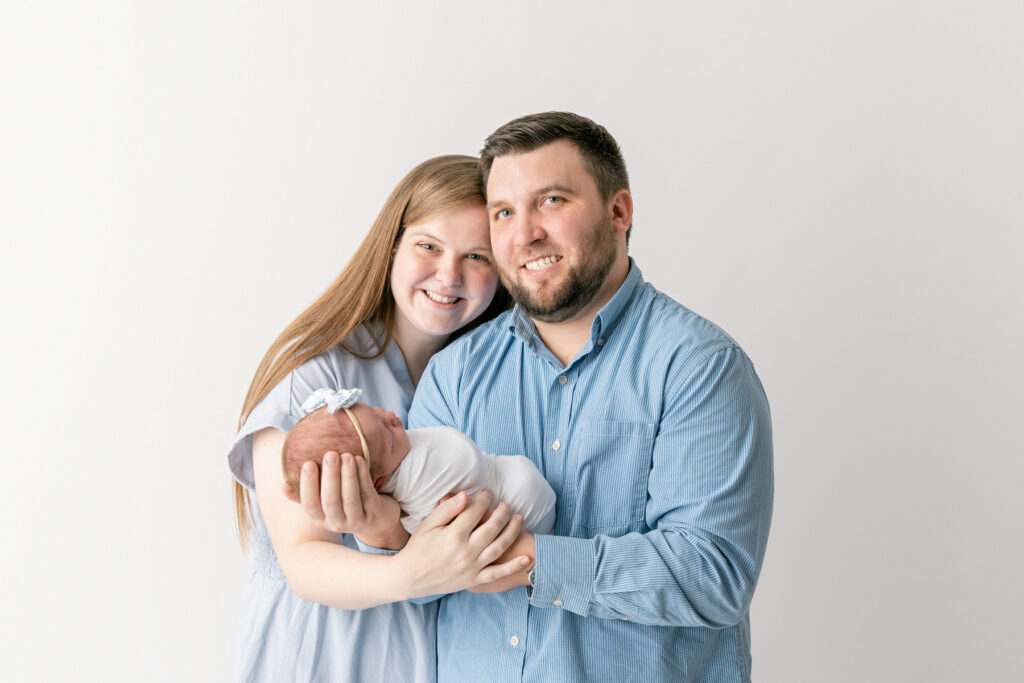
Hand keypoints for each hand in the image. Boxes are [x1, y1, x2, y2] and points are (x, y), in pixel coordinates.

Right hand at [283, 451, 407, 548]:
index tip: (308, 463)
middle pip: (331, 501)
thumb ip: (305, 495)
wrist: (376, 520)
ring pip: (350, 498)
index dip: (308, 485)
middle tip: (330, 454)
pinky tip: (360, 460)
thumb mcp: (324, 503)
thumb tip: (283, 485)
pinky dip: (363, 476)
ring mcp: (356, 521)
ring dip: (348, 475)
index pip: (310, 505)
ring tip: (346, 455)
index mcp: (320, 519)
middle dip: (330, 476)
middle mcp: (336, 523)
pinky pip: (368, 494)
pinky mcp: (374, 514)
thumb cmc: (344, 504)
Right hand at [394, 490, 530, 598]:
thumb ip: (447, 509)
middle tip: (506, 504)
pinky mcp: (474, 580)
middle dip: (502, 512)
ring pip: (499, 546)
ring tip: (519, 519)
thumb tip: (466, 495)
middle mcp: (465, 550)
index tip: (489, 493)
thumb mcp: (428, 524)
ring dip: (512, 531)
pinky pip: (497, 573)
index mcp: (453, 534)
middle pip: (491, 527)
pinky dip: (513, 567)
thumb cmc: (417, 548)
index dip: (484, 499)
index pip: (475, 511)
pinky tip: (527, 559)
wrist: (409, 578)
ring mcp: (471, 567)